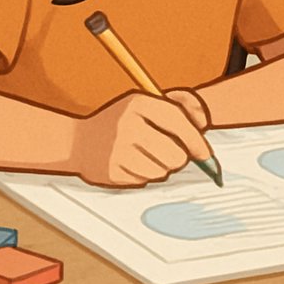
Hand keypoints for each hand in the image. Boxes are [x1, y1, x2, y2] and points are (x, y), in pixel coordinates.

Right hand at [70, 92, 212, 187]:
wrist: (78, 142)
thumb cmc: (121, 123)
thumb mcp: (145, 105)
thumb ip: (179, 110)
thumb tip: (205, 130)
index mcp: (138, 103)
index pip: (178, 123)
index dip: (197, 141)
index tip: (205, 155)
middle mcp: (128, 125)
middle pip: (175, 155)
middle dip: (178, 158)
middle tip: (168, 153)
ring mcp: (118, 150)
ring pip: (162, 171)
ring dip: (161, 167)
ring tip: (146, 156)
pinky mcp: (111, 172)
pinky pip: (145, 181)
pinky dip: (144, 175)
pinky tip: (131, 164)